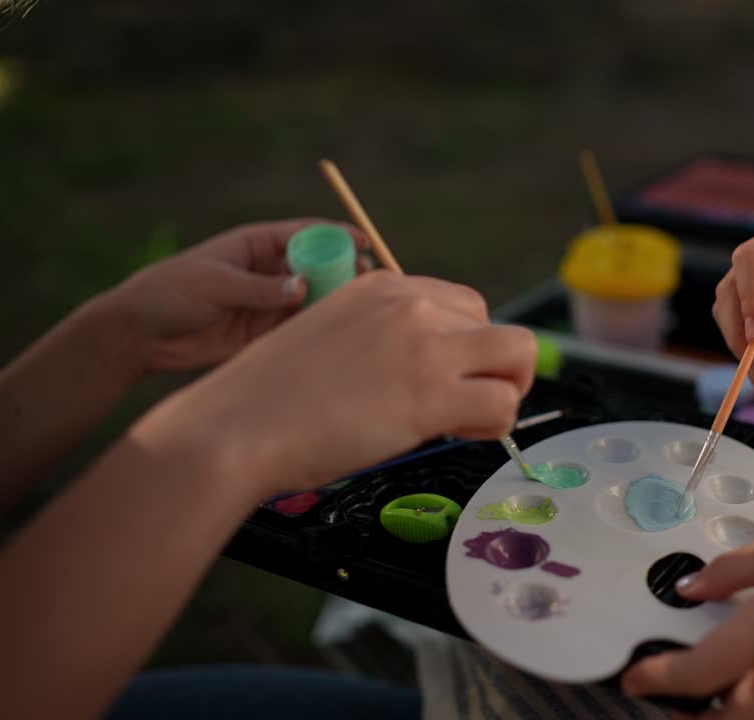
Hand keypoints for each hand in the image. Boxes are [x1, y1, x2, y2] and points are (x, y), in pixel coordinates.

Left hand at [104, 218, 370, 372]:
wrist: (140, 334)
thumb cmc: (171, 292)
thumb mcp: (215, 284)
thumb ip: (259, 288)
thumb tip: (304, 287)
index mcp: (257, 245)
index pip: (306, 234)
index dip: (337, 236)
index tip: (363, 243)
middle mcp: (269, 271)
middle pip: (319, 266)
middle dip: (345, 271)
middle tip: (366, 281)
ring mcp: (269, 302)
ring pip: (314, 299)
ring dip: (335, 303)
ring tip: (356, 311)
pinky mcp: (265, 333)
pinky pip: (299, 329)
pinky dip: (318, 331)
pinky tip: (335, 335)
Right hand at [138, 271, 536, 496]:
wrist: (236, 428)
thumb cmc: (272, 399)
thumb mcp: (334, 339)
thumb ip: (385, 341)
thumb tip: (432, 370)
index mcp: (383, 287)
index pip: (464, 306)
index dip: (467, 348)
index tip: (448, 380)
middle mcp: (411, 304)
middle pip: (498, 329)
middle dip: (491, 370)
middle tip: (462, 408)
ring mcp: (425, 346)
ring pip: (517, 357)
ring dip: (503, 393)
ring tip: (466, 423)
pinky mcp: (432, 393)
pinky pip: (504, 403)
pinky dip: (496, 425)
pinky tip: (461, 435)